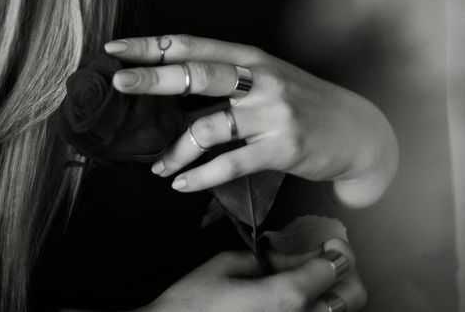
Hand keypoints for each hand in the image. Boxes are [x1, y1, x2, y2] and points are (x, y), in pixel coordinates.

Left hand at [105, 34, 397, 205]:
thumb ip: (228, 76)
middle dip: (154, 78)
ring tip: (158, 167)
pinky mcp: (283, 147)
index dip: (153, 45)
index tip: (116, 47)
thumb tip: (170, 83)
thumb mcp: (268, 77)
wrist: (358, 130)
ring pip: (209, 126)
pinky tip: (182, 184)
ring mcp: (273, 112)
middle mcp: (260, 78)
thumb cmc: (303, 103)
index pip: (192, 45)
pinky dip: (201, 176)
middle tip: (118, 82)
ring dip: (176, 151)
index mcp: (251, 56)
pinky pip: (231, 163)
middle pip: (197, 73)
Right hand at [146, 238, 366, 311]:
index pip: (333, 267)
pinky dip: (312, 310)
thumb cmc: (193, 302)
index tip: (327, 241)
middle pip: (352, 297)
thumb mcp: (226, 266)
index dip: (335, 249)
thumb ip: (265, 259)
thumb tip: (285, 258)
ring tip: (305, 283)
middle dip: (344, 274)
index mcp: (286, 297)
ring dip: (331, 296)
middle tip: (324, 262)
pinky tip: (289, 303)